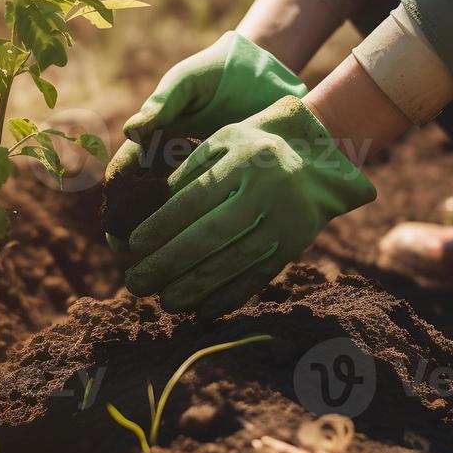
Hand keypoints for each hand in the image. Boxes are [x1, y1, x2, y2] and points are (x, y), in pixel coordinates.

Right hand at [104, 30, 307, 249]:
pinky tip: (208, 248)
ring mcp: (201, 170)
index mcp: (154, 137)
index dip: (116, 199)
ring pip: (177, 209)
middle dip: (135, 227)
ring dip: (169, 234)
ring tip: (166, 260)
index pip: (126, 171)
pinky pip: (213, 206)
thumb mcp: (189, 81)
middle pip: (145, 199)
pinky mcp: (230, 177)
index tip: (113, 228)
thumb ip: (164, 102)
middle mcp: (172, 158)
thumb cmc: (217, 70)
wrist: (264, 70)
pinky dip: (206, 226)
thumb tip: (132, 130)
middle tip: (132, 254)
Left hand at [124, 96, 375, 319]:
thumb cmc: (254, 146)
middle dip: (169, 262)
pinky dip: (232, 295)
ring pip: (235, 259)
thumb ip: (188, 171)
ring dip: (197, 286)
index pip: (195, 197)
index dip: (162, 223)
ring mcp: (285, 218)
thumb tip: (147, 212)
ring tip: (165, 302)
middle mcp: (266, 189)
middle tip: (136, 283)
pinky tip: (204, 311)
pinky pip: (261, 274)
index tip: (133, 245)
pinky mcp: (296, 242)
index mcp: (243, 158)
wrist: (319, 157)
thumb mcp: (223, 141)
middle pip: (211, 234)